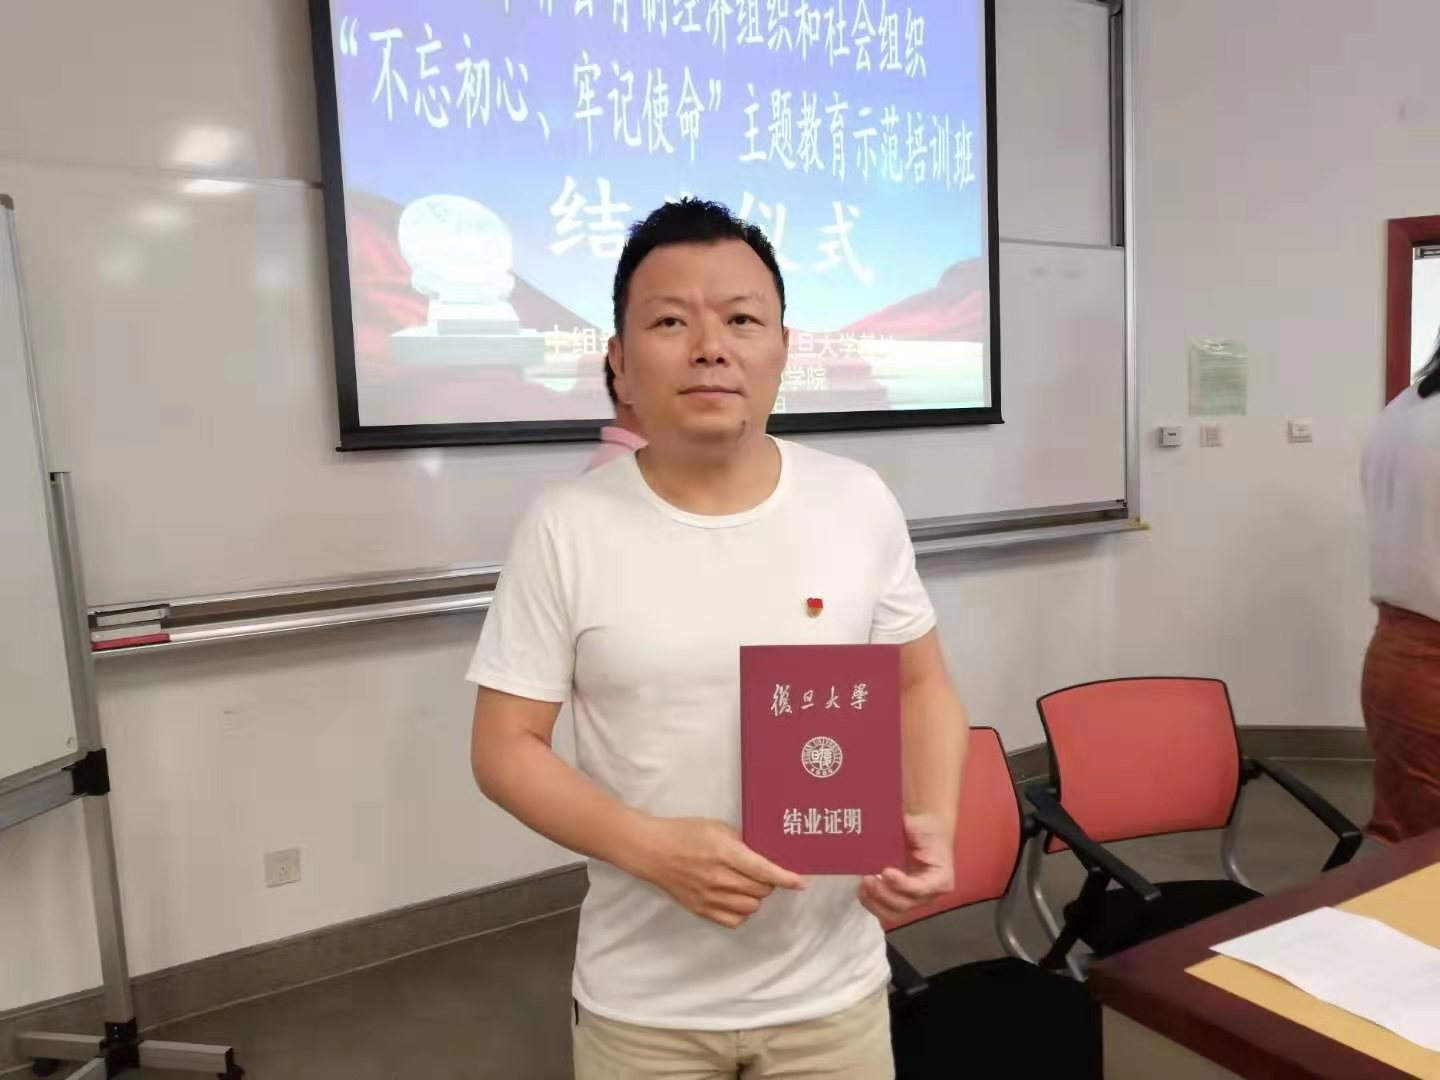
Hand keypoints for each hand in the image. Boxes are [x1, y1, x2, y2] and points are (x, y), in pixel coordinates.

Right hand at [627, 817, 805, 928]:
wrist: (653, 851)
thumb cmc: (685, 833)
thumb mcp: (716, 827)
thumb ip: (742, 841)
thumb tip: (765, 854)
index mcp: (724, 852)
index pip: (763, 870)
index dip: (786, 878)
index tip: (801, 882)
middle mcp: (719, 878)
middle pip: (761, 890)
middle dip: (769, 882)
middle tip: (762, 872)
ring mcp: (710, 897)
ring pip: (751, 906)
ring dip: (756, 896)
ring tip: (747, 883)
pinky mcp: (701, 910)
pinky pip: (734, 920)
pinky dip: (741, 911)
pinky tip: (735, 897)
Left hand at [858, 813, 953, 922]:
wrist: (921, 824)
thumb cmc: (922, 826)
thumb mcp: (918, 826)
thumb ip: (904, 831)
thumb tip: (879, 836)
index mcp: (941, 877)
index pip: (922, 889)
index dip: (903, 885)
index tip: (885, 871)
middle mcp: (930, 893)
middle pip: (906, 904)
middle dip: (885, 895)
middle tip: (868, 878)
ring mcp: (913, 898)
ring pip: (894, 912)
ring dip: (875, 902)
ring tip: (864, 885)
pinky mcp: (898, 897)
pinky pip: (885, 908)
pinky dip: (872, 902)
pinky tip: (863, 889)